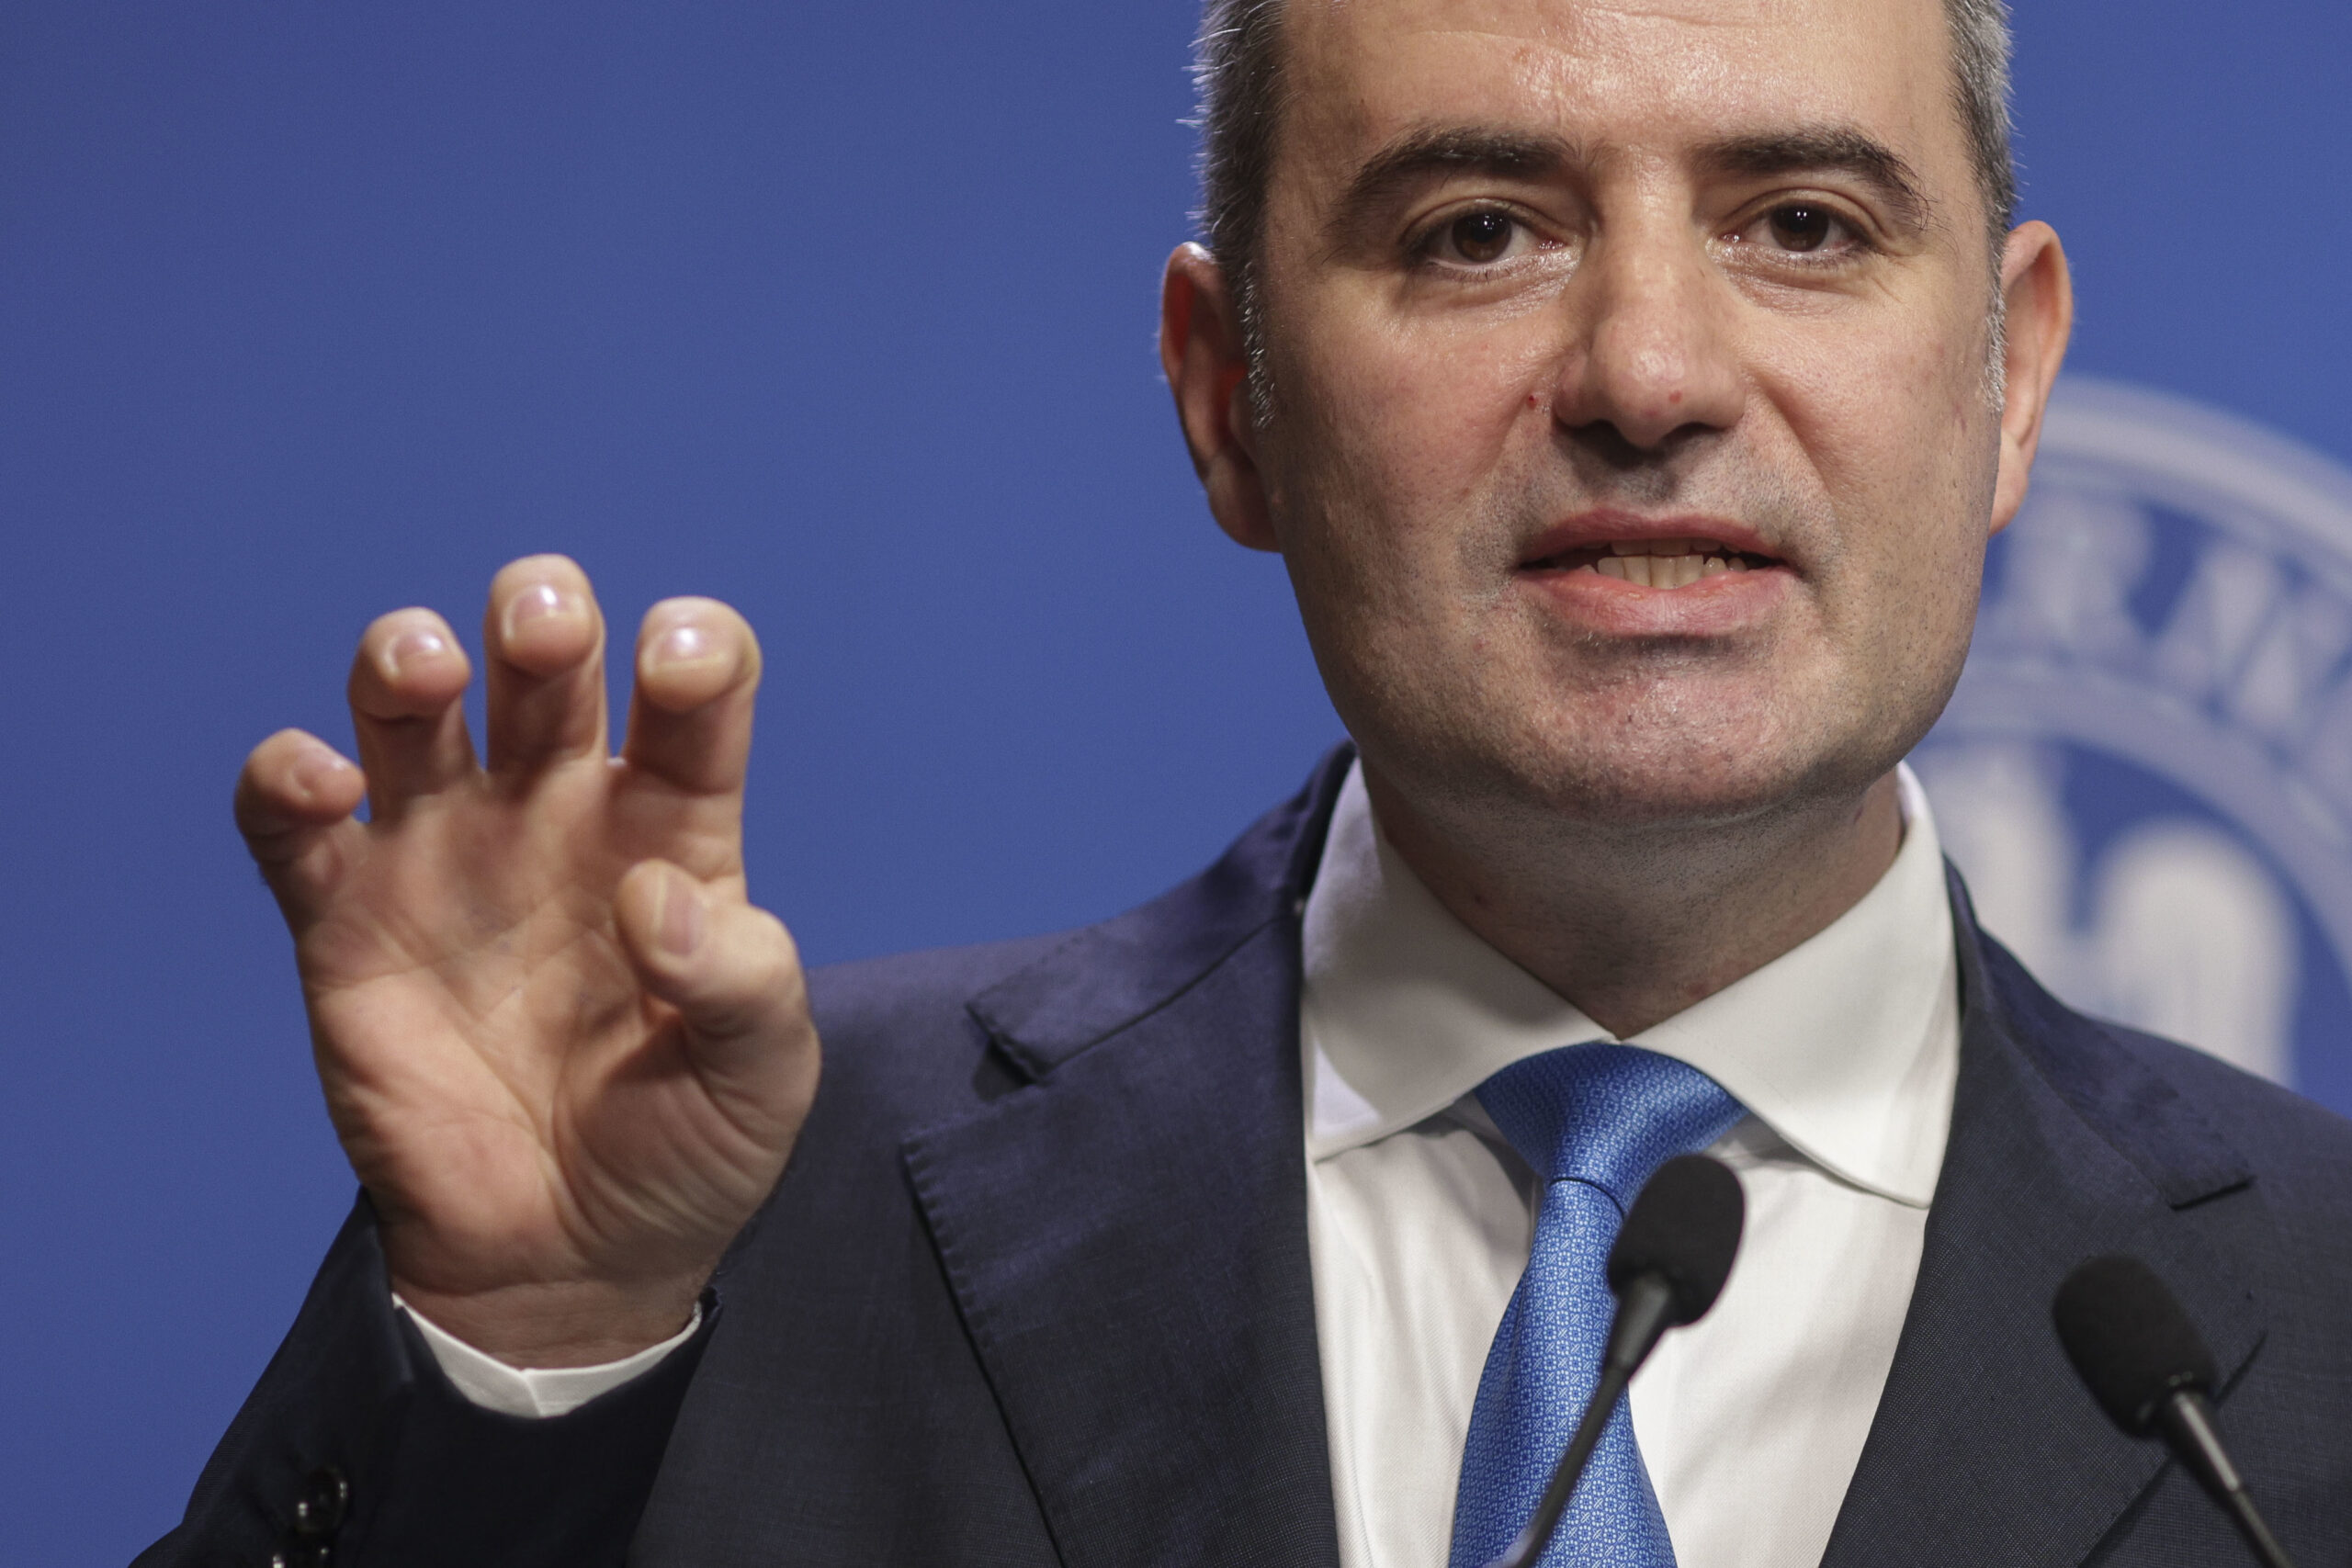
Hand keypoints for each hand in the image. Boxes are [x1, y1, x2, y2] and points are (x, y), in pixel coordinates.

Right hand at [234, 556, 817, 1365]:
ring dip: (403, 657)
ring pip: (408, 709)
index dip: (692, 650)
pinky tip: (313, 783)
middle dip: (538, 615)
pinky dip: (283, 780)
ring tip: (423, 667)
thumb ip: (743, 982)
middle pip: (542, 667)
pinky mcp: (345, 922)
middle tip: (540, 634)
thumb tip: (653, 897)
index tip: (678, 663)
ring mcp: (444, 857)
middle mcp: (556, 816)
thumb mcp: (763, 1077)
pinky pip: (293, 826)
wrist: (568, 1265)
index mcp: (673, 829)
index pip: (691, 696)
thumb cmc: (685, 1150)